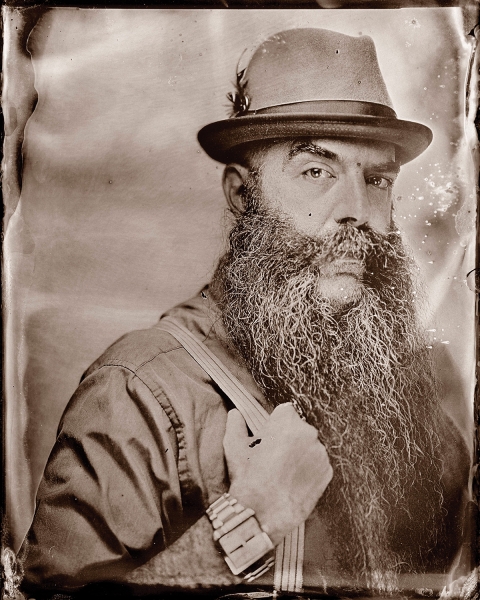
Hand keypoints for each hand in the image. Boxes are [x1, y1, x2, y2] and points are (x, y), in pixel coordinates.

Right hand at [223, 403, 332, 545]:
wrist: (262, 513)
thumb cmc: (247, 477)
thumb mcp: (234, 447)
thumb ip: (235, 424)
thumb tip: (235, 414)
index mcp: (286, 420)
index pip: (286, 412)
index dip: (276, 425)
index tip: (270, 438)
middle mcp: (308, 432)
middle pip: (300, 429)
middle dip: (290, 439)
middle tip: (275, 458)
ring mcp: (320, 453)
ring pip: (310, 447)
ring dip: (301, 455)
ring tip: (284, 473)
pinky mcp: (327, 472)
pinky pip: (319, 466)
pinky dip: (310, 471)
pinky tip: (294, 483)